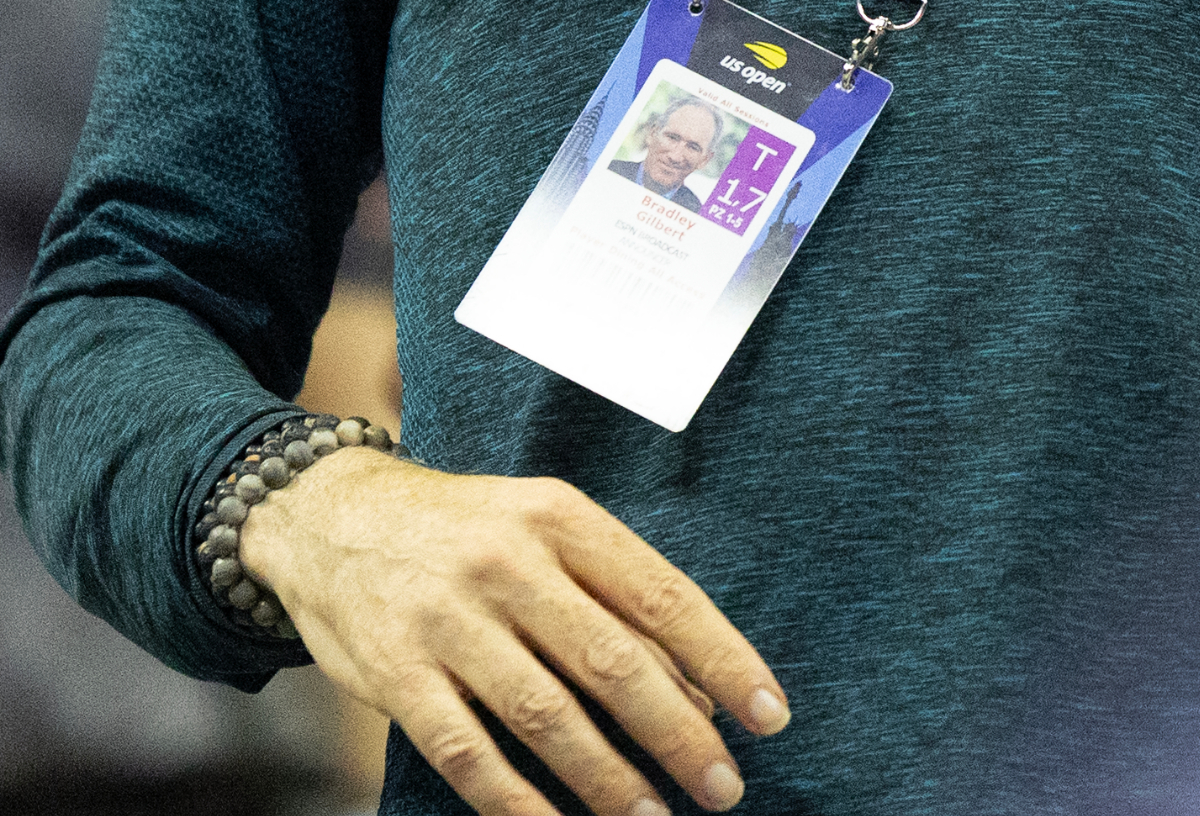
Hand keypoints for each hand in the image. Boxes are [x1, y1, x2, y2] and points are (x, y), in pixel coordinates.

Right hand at [238, 448, 789, 815]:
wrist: (328, 515)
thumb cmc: (464, 530)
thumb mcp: (542, 529)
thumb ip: (615, 597)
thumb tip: (698, 688)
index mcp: (558, 516)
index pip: (661, 594)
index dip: (722, 660)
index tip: (769, 714)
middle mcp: (508, 562)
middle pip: (613, 662)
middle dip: (679, 735)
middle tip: (724, 787)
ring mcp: (448, 619)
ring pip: (548, 716)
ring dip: (611, 780)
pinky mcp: (396, 674)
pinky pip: (468, 754)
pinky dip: (519, 805)